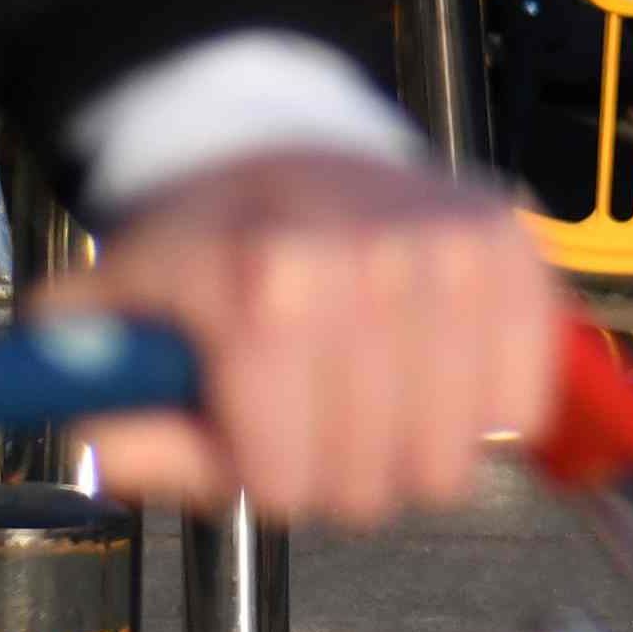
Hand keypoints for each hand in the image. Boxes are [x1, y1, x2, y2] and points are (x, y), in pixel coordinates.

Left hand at [77, 147, 545, 519]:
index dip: (260, 474)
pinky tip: (430, 371)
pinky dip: (478, 411)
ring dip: (404, 448)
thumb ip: (114, 412)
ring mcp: (454, 253)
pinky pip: (519, 409)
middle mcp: (371, 262)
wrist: (275, 146)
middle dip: (332, 472)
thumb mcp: (115, 325)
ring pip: (448, 462)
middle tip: (310, 413)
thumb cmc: (199, 253)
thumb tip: (114, 460)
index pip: (287, 482)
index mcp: (262, 285)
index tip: (249, 433)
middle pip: (370, 485)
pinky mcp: (515, 249)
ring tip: (367, 391)